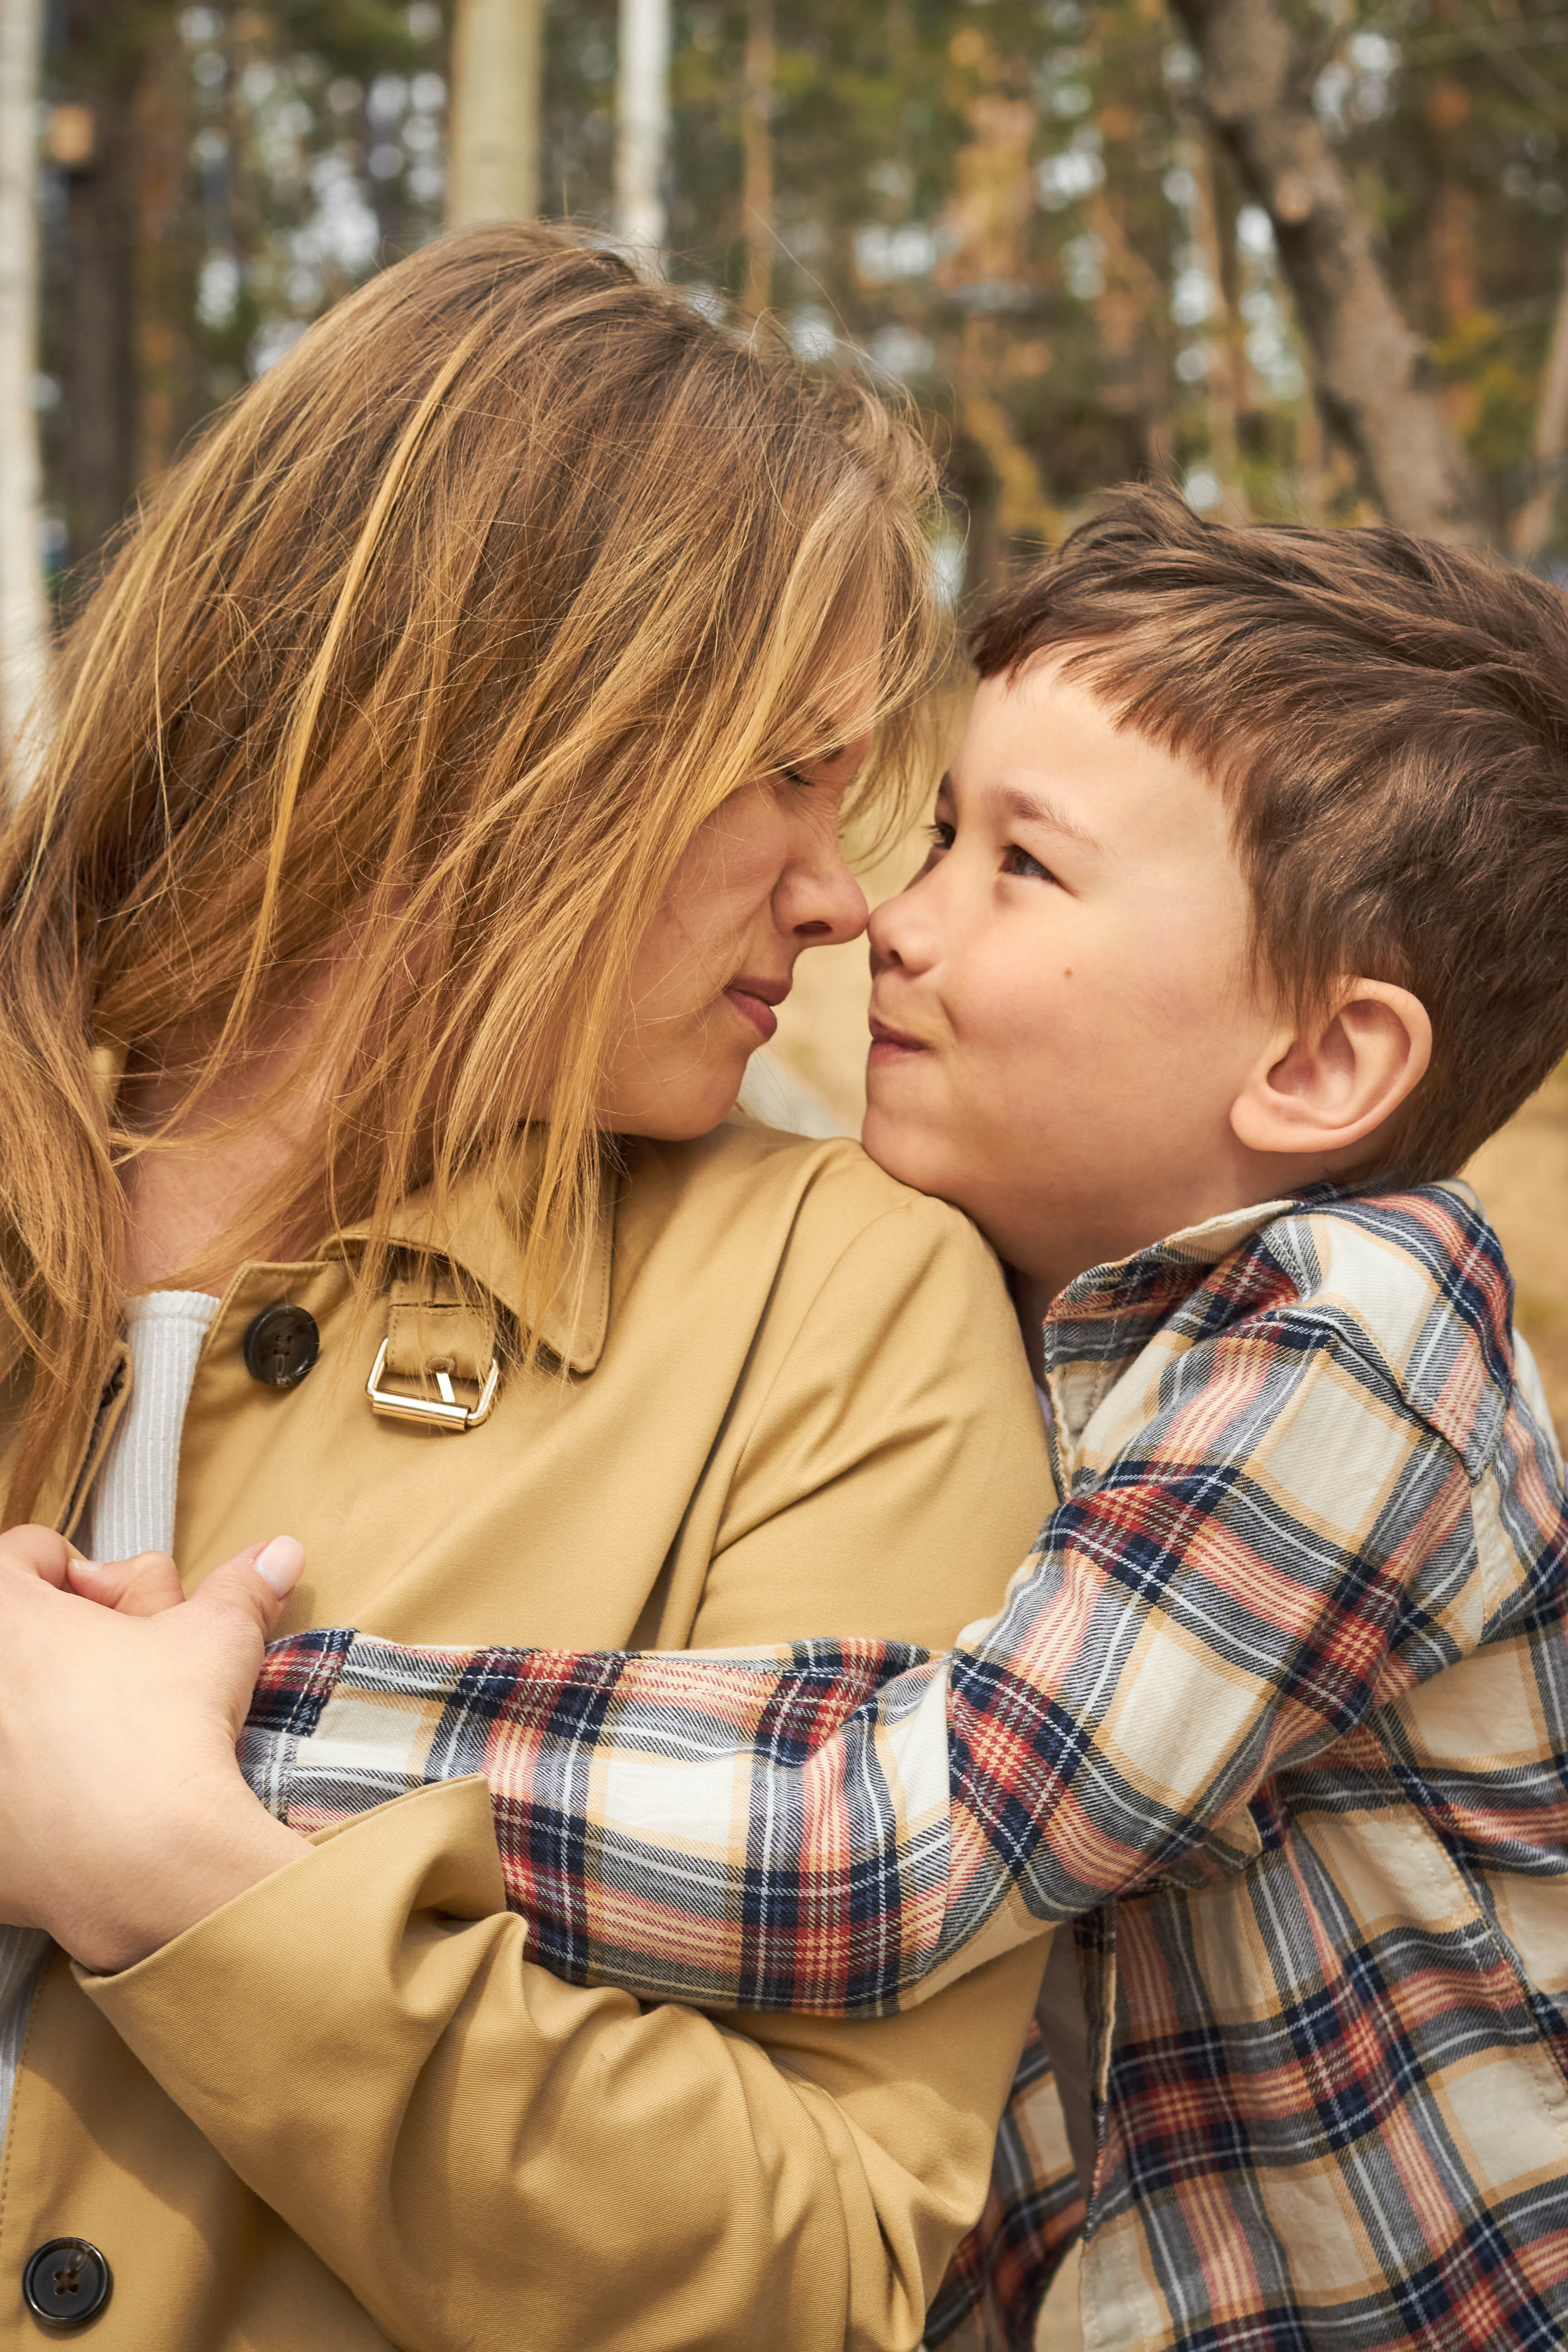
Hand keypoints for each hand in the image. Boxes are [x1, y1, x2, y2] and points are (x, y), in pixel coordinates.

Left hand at [0, 1526, 310, 1972]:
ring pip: (11, 1717)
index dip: (80, 1570)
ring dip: (49, 1716)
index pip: (23, 1555)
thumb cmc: (168, 1736)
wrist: (150, 1864)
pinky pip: (8, 1798)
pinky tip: (86, 1801)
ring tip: (109, 1737)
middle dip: (69, 1643)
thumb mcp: (218, 1640)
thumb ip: (242, 1588)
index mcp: (7, 1619)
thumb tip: (279, 1554)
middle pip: (15, 1637)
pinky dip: (37, 1793)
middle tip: (122, 1667)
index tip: (114, 1605)